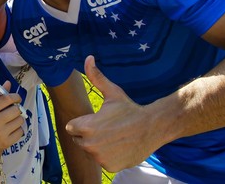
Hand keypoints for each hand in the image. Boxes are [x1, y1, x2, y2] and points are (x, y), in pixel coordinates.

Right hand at [0, 81, 23, 159]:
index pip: (6, 99)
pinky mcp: (6, 143)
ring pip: (20, 120)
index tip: (17, 98)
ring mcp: (0, 134)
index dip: (15, 97)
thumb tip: (8, 83)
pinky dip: (17, 129)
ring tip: (10, 121)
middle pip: (16, 110)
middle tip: (13, 110)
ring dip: (17, 119)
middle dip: (17, 108)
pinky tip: (10, 130)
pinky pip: (20, 132)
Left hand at [65, 56, 162, 171]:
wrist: (152, 128)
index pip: (72, 127)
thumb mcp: (112, 92)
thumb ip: (96, 77)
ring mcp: (99, 157)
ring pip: (91, 151)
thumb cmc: (129, 109)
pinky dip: (109, 157)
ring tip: (114, 137)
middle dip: (88, 135)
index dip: (83, 123)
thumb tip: (88, 58)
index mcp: (85, 126)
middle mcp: (89, 144)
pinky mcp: (109, 167)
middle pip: (79, 140)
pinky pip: (102, 161)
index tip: (96, 120)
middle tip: (107, 128)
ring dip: (98, 146)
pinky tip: (120, 147)